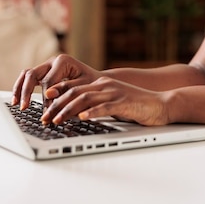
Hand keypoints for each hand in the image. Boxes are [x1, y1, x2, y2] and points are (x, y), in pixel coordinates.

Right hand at [12, 54, 99, 109]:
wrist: (97, 81)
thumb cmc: (92, 84)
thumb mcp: (83, 87)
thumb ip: (66, 90)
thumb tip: (47, 95)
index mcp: (63, 61)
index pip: (48, 81)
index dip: (46, 99)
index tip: (47, 113)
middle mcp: (53, 61)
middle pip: (33, 74)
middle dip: (27, 92)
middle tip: (24, 107)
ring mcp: (47, 66)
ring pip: (27, 74)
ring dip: (20, 89)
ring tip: (16, 104)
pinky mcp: (44, 73)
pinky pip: (28, 78)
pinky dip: (22, 88)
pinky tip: (18, 100)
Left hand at [40, 76, 170, 126]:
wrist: (160, 104)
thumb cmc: (136, 105)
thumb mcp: (112, 102)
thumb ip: (96, 104)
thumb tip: (77, 113)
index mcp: (102, 83)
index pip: (74, 86)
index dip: (57, 93)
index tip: (44, 103)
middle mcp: (106, 85)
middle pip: (75, 92)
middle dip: (57, 105)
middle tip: (45, 117)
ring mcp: (114, 92)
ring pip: (85, 98)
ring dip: (68, 110)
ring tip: (57, 120)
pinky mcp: (123, 102)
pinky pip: (104, 106)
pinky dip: (92, 112)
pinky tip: (83, 118)